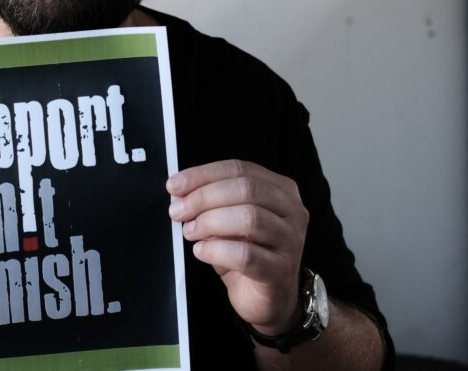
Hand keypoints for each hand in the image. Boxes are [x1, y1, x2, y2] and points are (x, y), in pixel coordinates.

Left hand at [167, 160, 308, 334]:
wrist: (269, 299)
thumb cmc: (249, 254)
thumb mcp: (229, 221)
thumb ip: (211, 203)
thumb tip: (180, 193)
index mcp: (280, 190)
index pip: (240, 169)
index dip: (204, 175)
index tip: (175, 185)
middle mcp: (291, 211)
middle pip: (246, 189)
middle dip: (204, 197)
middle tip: (179, 210)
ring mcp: (290, 241)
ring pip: (249, 218)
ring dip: (210, 222)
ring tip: (190, 231)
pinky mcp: (280, 270)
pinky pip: (245, 254)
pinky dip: (216, 250)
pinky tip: (201, 251)